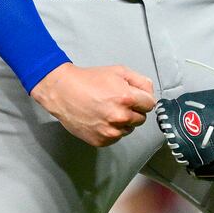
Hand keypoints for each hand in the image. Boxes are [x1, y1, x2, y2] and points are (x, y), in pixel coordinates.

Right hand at [31, 63, 155, 146]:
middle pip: (141, 118)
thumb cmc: (89, 80)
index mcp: (127, 98)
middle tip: (118, 102)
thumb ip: (140, 81)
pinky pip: (116, 137)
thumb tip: (150, 93)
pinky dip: (112, 129)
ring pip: (129, 129)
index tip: (134, 97)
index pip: (150, 104)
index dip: (143, 99)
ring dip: (123, 121)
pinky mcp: (101, 141)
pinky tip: (101, 118)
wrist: (63, 92)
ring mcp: (110, 131)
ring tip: (107, 110)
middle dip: (134, 110)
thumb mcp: (118, 71)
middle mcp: (120, 117)